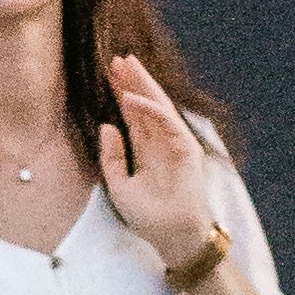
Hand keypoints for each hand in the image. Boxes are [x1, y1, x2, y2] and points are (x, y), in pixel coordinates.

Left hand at [96, 56, 221, 272]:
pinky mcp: (186, 147)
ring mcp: (175, 143)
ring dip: (142, 85)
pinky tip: (130, 98)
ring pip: (157, 106)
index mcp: (146, 151)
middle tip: (117, 58)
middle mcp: (161, 143)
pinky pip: (165, 121)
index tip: (108, 74)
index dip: (121, 94)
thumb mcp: (118, 185)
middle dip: (132, 82)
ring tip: (126, 64)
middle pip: (144, 105)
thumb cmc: (148, 217)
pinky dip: (149, 108)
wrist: (171, 236)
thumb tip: (107, 125)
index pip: (132, 116)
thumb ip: (112, 156)